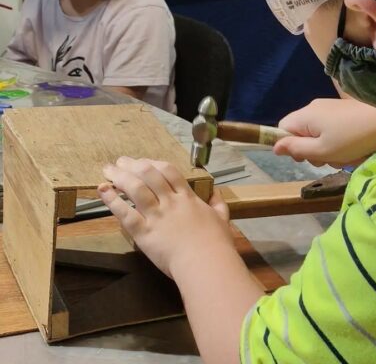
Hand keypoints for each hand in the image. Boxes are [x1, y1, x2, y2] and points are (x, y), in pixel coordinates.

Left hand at [98, 157, 231, 277]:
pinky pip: (125, 213)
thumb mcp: (222, 219)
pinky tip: (103, 191)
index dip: (154, 163)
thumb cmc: (216, 244)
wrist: (206, 263)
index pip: (169, 172)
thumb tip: (216, 193)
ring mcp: (156, 216)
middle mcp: (170, 202)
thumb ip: (218, 204)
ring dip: (119, 176)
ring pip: (135, 188)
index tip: (143, 162)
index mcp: (188, 198)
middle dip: (132, 165)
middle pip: (149, 174)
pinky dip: (112, 200)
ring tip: (108, 170)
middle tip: (121, 161)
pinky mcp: (144, 232)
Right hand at [274, 98, 375, 166]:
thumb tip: (275, 146)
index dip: (288, 145)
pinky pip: (331, 131)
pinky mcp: (343, 113)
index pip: (281, 129)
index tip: (304, 157)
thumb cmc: (353, 139)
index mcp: (305, 116)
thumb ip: (296, 149)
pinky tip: (352, 150)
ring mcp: (330, 109)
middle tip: (326, 159)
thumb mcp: (322, 150)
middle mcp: (314, 109)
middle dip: (310, 150)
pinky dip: (338, 143)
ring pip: (317, 135)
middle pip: (300, 133)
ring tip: (343, 156)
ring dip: (327, 150)